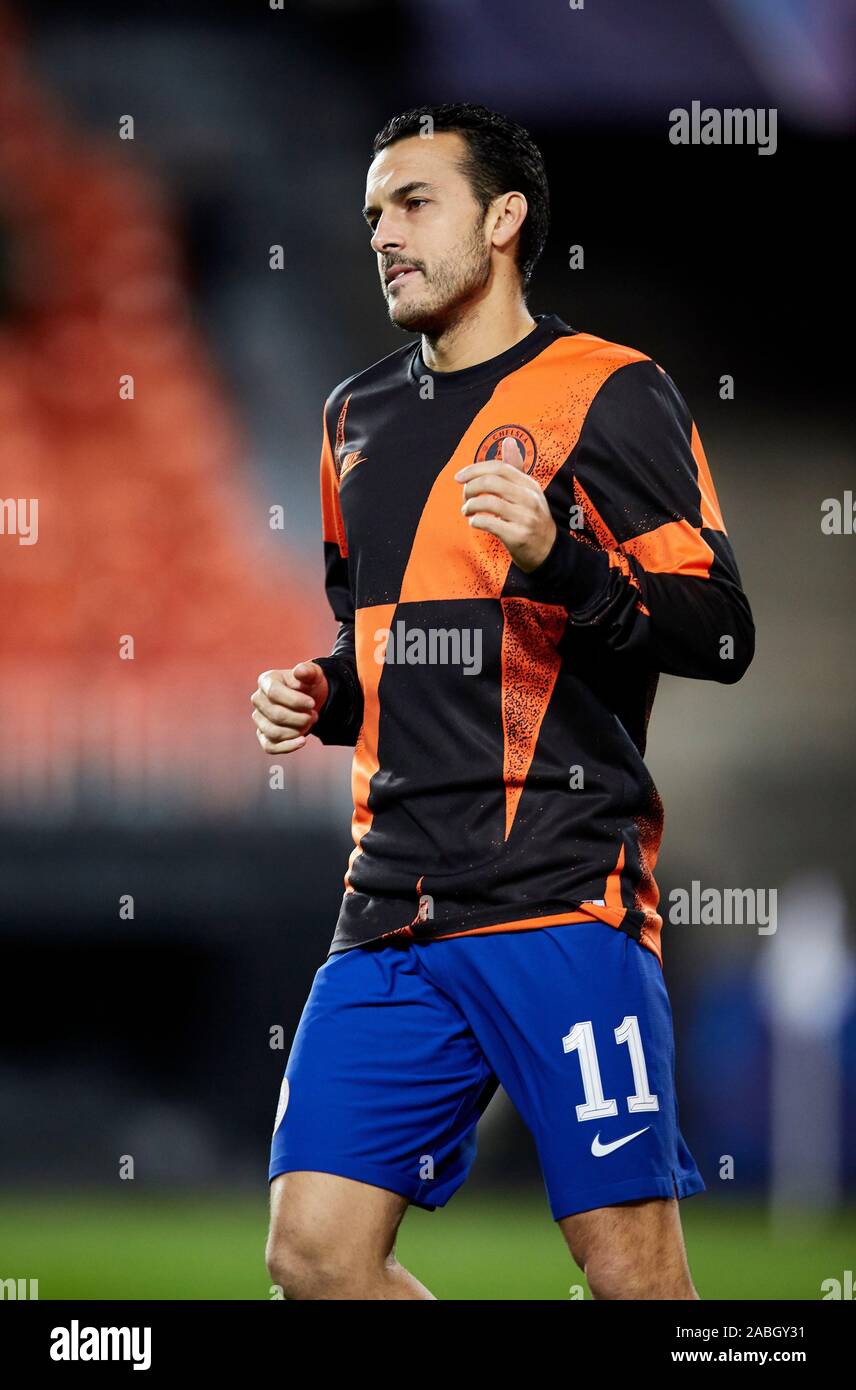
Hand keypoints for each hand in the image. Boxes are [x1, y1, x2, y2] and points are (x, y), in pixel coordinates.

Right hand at [250, 661, 328, 753]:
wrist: (311, 700)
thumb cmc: (309, 685)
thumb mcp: (314, 675)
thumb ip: (309, 671)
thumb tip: (300, 671)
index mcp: (266, 681)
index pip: (274, 693)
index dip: (295, 701)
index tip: (312, 703)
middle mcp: (258, 699)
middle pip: (276, 715)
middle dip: (300, 718)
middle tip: (314, 715)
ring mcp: (259, 718)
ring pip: (274, 732)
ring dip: (297, 731)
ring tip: (309, 723)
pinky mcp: (263, 735)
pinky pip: (270, 747)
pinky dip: (287, 747)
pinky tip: (302, 741)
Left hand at [455, 436, 556, 572]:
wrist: (548, 550)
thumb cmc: (530, 518)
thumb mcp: (527, 491)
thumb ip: (516, 468)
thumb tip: (508, 440)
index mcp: (529, 484)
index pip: (499, 468)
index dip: (475, 469)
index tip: (459, 477)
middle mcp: (529, 498)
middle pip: (491, 482)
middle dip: (470, 488)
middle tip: (464, 497)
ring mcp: (525, 517)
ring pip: (488, 502)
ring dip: (470, 506)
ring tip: (467, 511)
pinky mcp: (518, 536)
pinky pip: (489, 523)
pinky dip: (476, 521)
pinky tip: (475, 522)